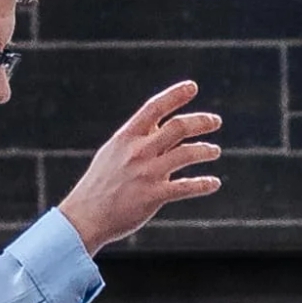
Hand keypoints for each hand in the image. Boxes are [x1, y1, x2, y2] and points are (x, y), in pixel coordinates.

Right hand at [60, 79, 224, 253]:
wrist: (86, 216)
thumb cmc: (100, 184)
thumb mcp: (114, 152)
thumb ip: (137, 139)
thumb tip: (160, 128)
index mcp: (127, 137)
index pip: (154, 107)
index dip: (175, 95)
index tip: (192, 86)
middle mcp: (138, 151)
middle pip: (178, 127)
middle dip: (201, 121)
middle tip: (216, 121)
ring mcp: (146, 173)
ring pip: (187, 154)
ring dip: (206, 150)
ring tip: (215, 151)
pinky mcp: (153, 196)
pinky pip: (186, 187)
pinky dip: (204, 184)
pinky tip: (214, 183)